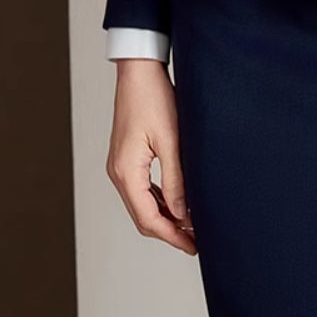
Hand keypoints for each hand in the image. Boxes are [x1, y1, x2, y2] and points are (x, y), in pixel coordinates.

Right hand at [106, 59, 197, 255]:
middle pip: (143, 217)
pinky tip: (179, 204)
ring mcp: (120, 167)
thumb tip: (184, 214)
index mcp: (126, 171)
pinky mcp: (127, 159)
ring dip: (165, 218)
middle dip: (170, 232)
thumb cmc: (154, 98)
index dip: (172, 236)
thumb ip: (176, 181)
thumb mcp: (171, 141)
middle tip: (198, 241)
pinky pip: (142, 191)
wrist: (139, 71)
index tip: (194, 246)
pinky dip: (159, 202)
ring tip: (193, 226)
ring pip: (142, 205)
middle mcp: (118, 173)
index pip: (148, 219)